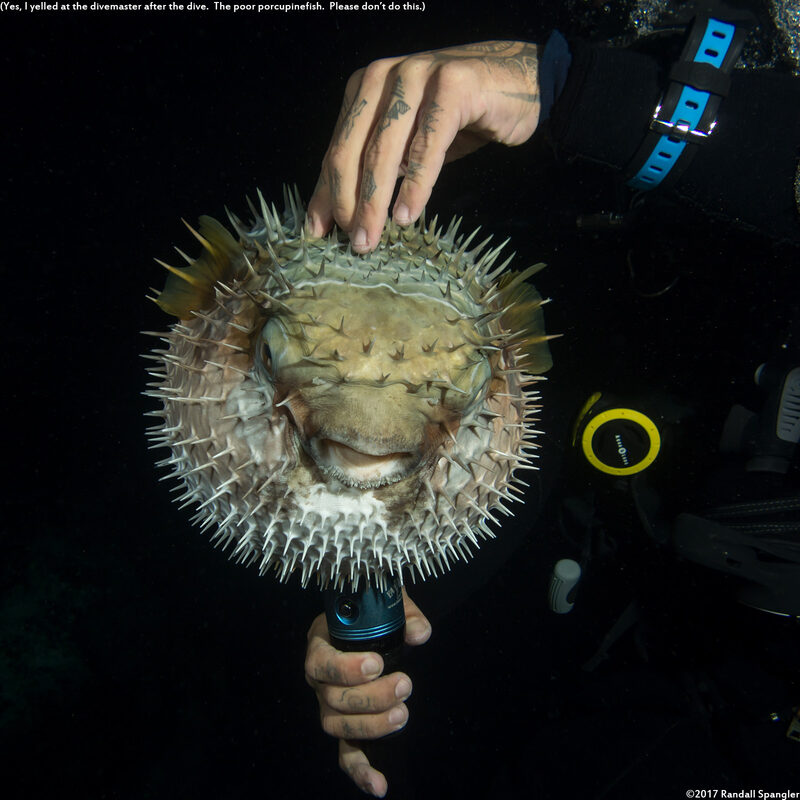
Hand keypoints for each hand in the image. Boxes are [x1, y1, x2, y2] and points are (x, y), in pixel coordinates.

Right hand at [305, 589, 431, 797]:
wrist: (370, 626)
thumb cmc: (374, 613)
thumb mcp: (389, 604)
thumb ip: (405, 614)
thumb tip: (420, 634)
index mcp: (321, 644)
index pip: (321, 662)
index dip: (346, 668)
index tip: (377, 664)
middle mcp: (319, 679)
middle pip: (333, 699)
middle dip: (371, 697)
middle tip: (404, 684)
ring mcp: (329, 706)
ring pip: (337, 726)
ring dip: (371, 725)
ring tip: (403, 713)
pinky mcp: (345, 728)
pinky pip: (346, 755)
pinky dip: (360, 772)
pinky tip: (379, 785)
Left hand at [306, 40, 540, 252]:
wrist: (518, 83)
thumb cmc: (458, 117)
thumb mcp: (407, 144)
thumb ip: (373, 170)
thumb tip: (332, 218)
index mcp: (365, 88)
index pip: (337, 149)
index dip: (326, 195)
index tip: (319, 235)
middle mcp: (384, 76)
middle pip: (352, 151)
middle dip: (348, 204)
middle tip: (352, 245)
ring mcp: (416, 76)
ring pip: (384, 151)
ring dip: (375, 202)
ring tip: (371, 239)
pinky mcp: (452, 85)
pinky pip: (427, 146)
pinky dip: (415, 185)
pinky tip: (406, 215)